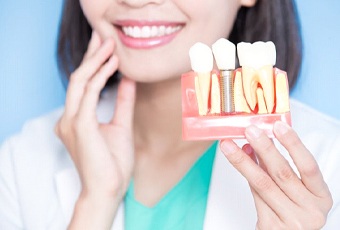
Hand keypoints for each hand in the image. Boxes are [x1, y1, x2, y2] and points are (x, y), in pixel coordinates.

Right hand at [55, 31, 135, 228]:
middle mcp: (68, 118)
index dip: (93, 63)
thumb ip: (123, 102)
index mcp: (76, 119)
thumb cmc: (113, 163)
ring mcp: (71, 121)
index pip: (82, 84)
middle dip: (91, 55)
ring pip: (80, 81)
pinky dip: (100, 76)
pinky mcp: (80, 125)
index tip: (105, 47)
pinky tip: (113, 64)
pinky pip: (88, 93)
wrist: (109, 189)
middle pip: (78, 77)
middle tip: (103, 36)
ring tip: (110, 44)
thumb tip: (128, 80)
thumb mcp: (121, 125)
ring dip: (96, 60)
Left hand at [220, 121, 332, 229]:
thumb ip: (278, 169)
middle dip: (264, 148)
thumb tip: (256, 144)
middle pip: (283, 172)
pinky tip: (238, 161)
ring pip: (263, 183)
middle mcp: (311, 210)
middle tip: (249, 131)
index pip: (309, 166)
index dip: (294, 144)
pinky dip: (246, 176)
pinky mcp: (272, 227)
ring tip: (230, 146)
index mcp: (321, 198)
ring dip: (243, 161)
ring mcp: (292, 221)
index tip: (278, 125)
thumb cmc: (292, 213)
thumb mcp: (295, 192)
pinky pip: (255, 195)